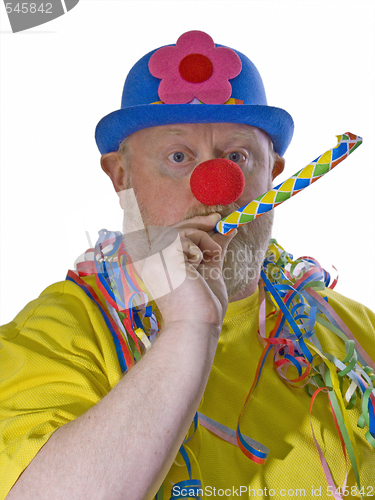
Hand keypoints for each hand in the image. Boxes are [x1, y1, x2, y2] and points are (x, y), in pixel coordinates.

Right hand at [141, 213, 236, 330]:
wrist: (198, 323)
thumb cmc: (202, 304)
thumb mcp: (209, 268)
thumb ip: (213, 247)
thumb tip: (228, 229)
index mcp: (157, 266)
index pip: (169, 236)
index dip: (191, 225)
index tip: (214, 220)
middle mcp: (149, 260)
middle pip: (173, 230)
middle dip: (199, 223)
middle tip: (219, 220)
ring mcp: (153, 258)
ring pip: (181, 232)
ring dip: (202, 241)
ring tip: (209, 259)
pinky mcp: (162, 256)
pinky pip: (185, 238)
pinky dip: (199, 248)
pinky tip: (198, 266)